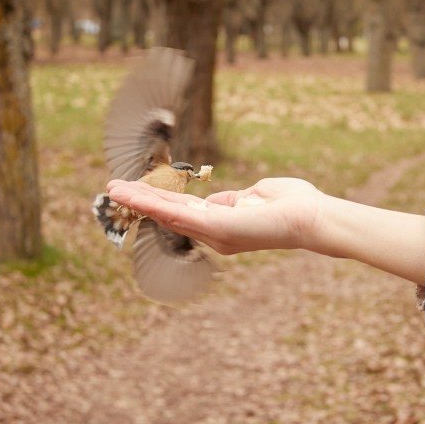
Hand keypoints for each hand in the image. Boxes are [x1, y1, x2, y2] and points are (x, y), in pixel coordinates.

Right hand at [106, 178, 324, 254]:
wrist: (311, 216)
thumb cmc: (291, 205)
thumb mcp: (255, 196)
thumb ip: (233, 200)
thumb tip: (219, 200)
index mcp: (222, 224)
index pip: (183, 212)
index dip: (159, 200)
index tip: (138, 190)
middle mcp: (214, 233)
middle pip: (169, 215)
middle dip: (141, 202)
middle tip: (113, 190)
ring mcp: (214, 232)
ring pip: (168, 214)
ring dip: (139, 201)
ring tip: (113, 191)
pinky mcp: (218, 226)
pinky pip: (180, 214)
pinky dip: (155, 204)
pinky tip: (136, 196)